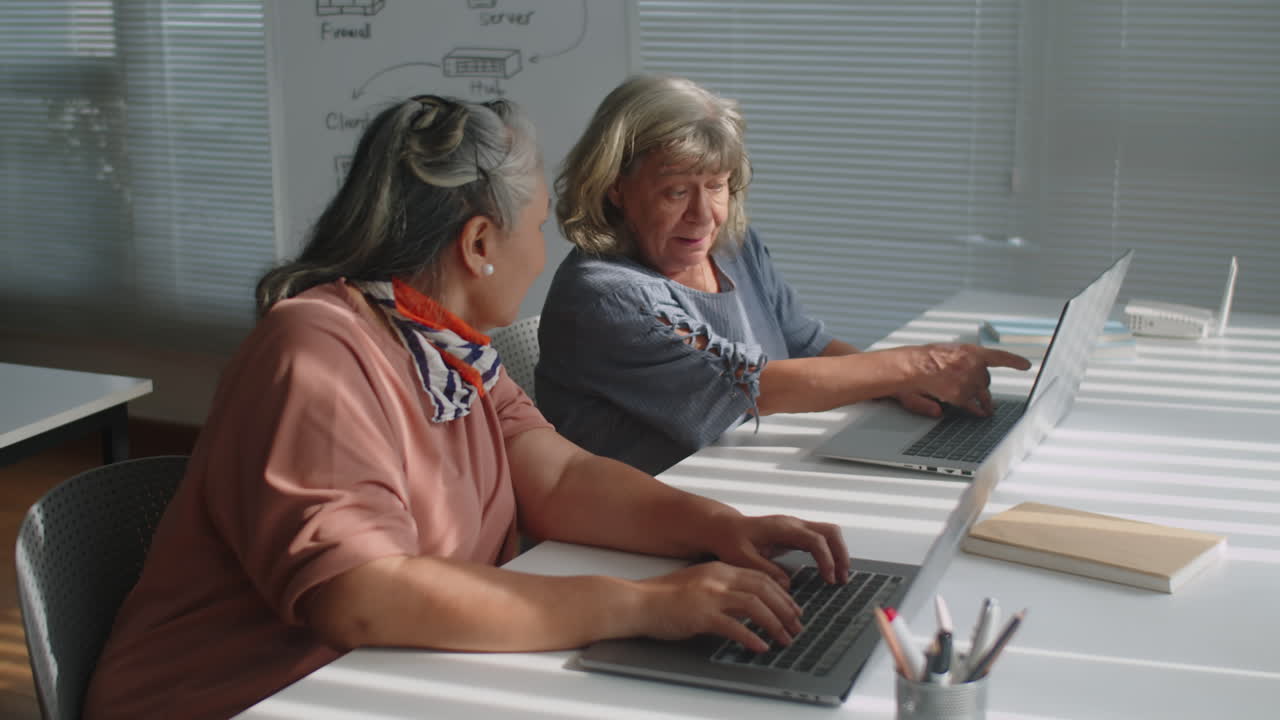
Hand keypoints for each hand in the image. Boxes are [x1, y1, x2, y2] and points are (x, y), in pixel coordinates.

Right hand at [633, 561, 801, 651]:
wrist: (638, 602)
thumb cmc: (663, 597)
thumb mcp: (699, 584)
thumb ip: (722, 590)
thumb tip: (746, 606)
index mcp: (719, 569)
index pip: (760, 577)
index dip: (781, 593)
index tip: (792, 607)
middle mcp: (718, 578)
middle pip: (764, 588)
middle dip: (785, 608)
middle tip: (797, 624)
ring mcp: (711, 596)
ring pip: (755, 605)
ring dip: (775, 623)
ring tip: (785, 638)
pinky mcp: (702, 615)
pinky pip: (735, 627)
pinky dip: (752, 637)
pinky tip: (760, 647)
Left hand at [702, 513, 849, 587]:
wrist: (724, 528)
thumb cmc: (730, 540)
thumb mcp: (741, 558)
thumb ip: (764, 570)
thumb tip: (787, 584)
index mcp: (781, 527)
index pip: (815, 539)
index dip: (826, 559)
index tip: (829, 578)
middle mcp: (792, 523)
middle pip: (830, 531)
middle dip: (841, 554)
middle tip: (843, 579)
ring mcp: (796, 526)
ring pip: (829, 533)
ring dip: (838, 554)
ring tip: (840, 578)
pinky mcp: (795, 533)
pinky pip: (821, 539)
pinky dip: (830, 553)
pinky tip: (829, 571)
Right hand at [897, 343, 1030, 416]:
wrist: (906, 367)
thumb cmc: (917, 360)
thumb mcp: (939, 356)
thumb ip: (952, 370)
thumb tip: (958, 381)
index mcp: (969, 351)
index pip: (997, 356)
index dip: (1013, 360)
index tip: (1026, 364)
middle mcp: (972, 364)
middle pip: (986, 379)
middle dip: (982, 385)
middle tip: (979, 392)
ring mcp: (967, 380)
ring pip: (981, 394)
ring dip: (982, 400)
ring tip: (985, 408)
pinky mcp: (960, 395)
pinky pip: (972, 406)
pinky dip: (975, 410)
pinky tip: (978, 412)